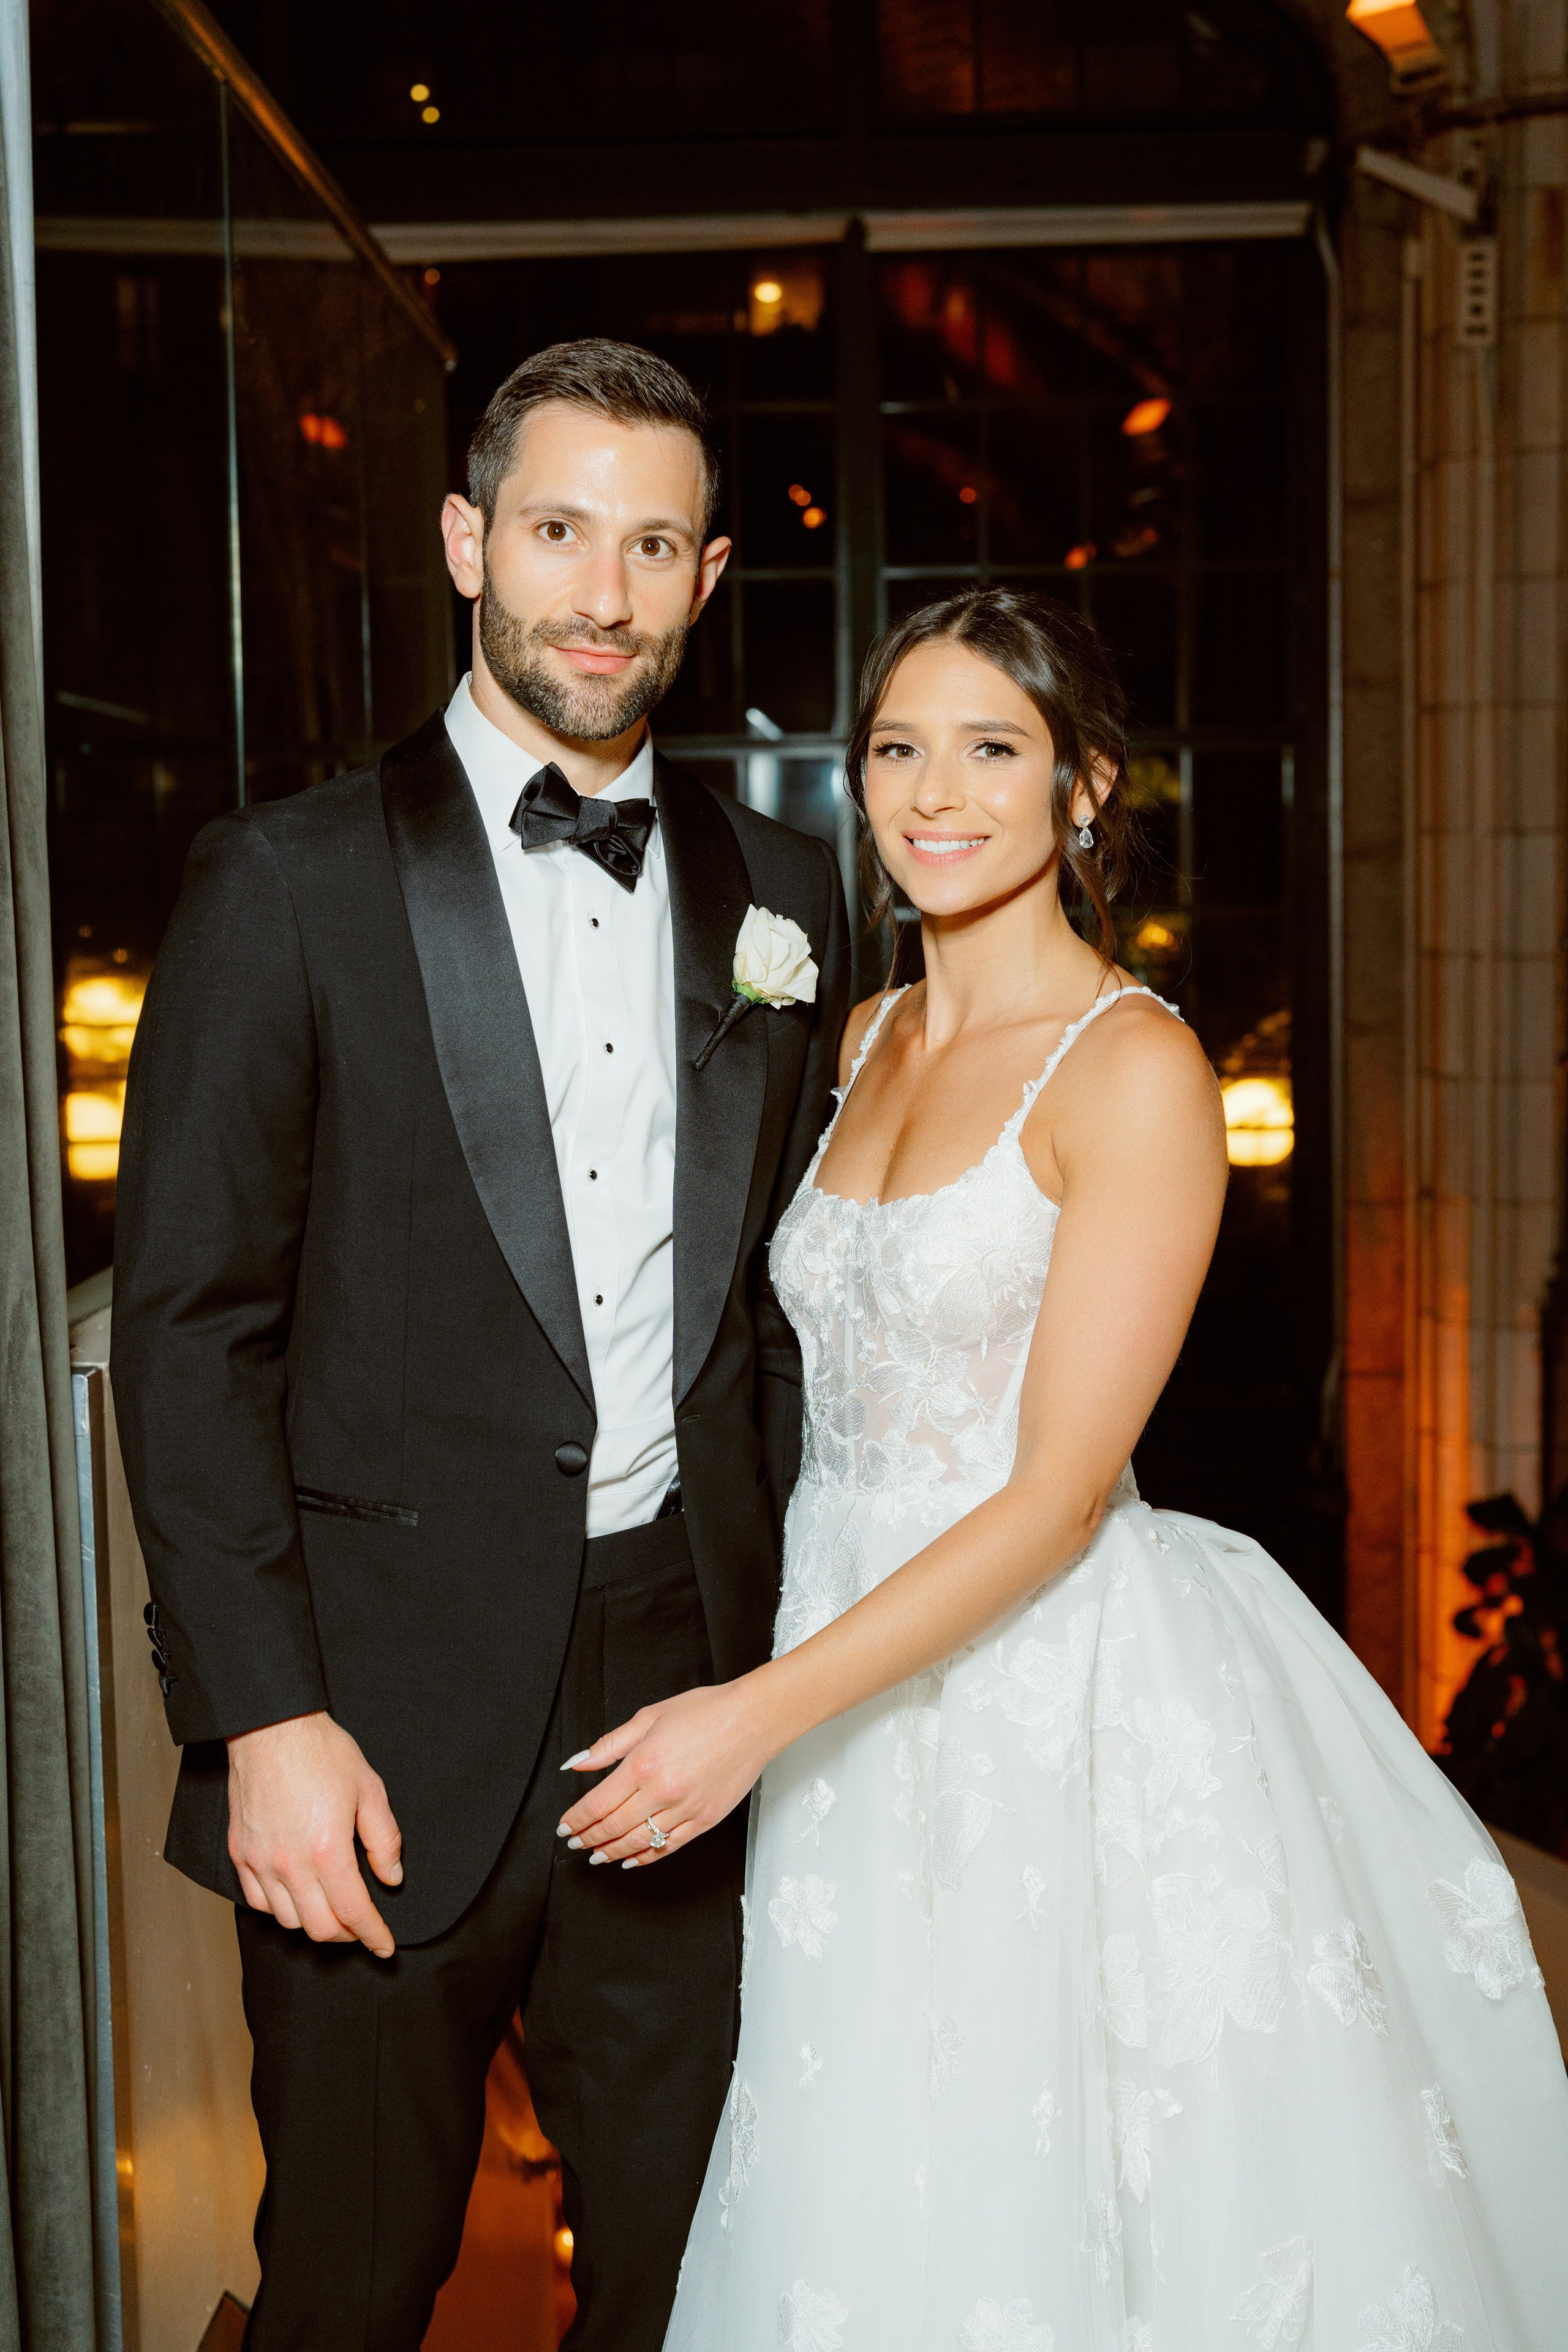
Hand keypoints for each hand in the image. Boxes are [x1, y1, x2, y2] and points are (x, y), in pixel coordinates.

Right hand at [227, 1710, 402, 1956]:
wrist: (270, 1728)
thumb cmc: (321, 1753)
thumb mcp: (369, 1789)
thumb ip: (384, 1839)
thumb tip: (391, 1877)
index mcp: (327, 1850)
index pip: (354, 1913)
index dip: (373, 1936)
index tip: (384, 1946)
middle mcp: (290, 1864)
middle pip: (320, 1927)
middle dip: (347, 1935)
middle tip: (361, 1926)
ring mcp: (261, 1862)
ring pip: (288, 1921)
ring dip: (313, 1923)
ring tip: (331, 1909)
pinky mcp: (240, 1854)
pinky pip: (258, 1901)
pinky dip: (279, 1908)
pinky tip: (296, 1894)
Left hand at [557, 1678, 776, 1867]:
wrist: (753, 1718)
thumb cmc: (706, 1711)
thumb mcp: (649, 1717)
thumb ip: (610, 1745)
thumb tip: (578, 1764)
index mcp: (643, 1764)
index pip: (597, 1803)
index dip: (576, 1819)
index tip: (564, 1826)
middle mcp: (661, 1791)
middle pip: (613, 1827)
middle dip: (588, 1838)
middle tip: (574, 1843)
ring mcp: (685, 1809)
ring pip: (638, 1841)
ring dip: (612, 1852)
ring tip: (597, 1855)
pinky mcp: (705, 1820)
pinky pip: (669, 1846)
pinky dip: (646, 1856)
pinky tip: (632, 1858)